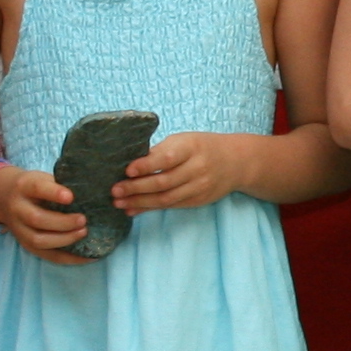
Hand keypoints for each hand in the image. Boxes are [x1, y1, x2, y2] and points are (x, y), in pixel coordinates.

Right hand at [0, 162, 92, 265]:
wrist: (3, 196)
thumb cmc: (32, 186)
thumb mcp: (42, 178)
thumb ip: (60, 185)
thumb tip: (91, 195)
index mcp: (23, 187)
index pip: (37, 188)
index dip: (54, 193)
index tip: (71, 197)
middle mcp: (18, 209)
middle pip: (37, 219)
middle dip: (63, 222)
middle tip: (83, 220)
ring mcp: (19, 229)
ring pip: (39, 240)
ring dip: (64, 240)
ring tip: (83, 233)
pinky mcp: (26, 245)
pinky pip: (47, 256)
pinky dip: (68, 258)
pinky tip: (87, 257)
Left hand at [116, 131, 253, 214]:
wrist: (236, 161)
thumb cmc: (201, 147)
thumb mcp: (183, 141)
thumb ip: (160, 152)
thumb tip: (129, 165)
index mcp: (191, 148)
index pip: (167, 158)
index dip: (146, 165)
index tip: (127, 170)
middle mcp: (197, 168)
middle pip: (164, 182)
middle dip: (136, 188)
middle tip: (115, 191)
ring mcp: (199, 187)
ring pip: (166, 198)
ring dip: (140, 202)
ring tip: (119, 203)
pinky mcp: (198, 200)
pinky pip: (171, 206)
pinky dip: (150, 208)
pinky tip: (134, 209)